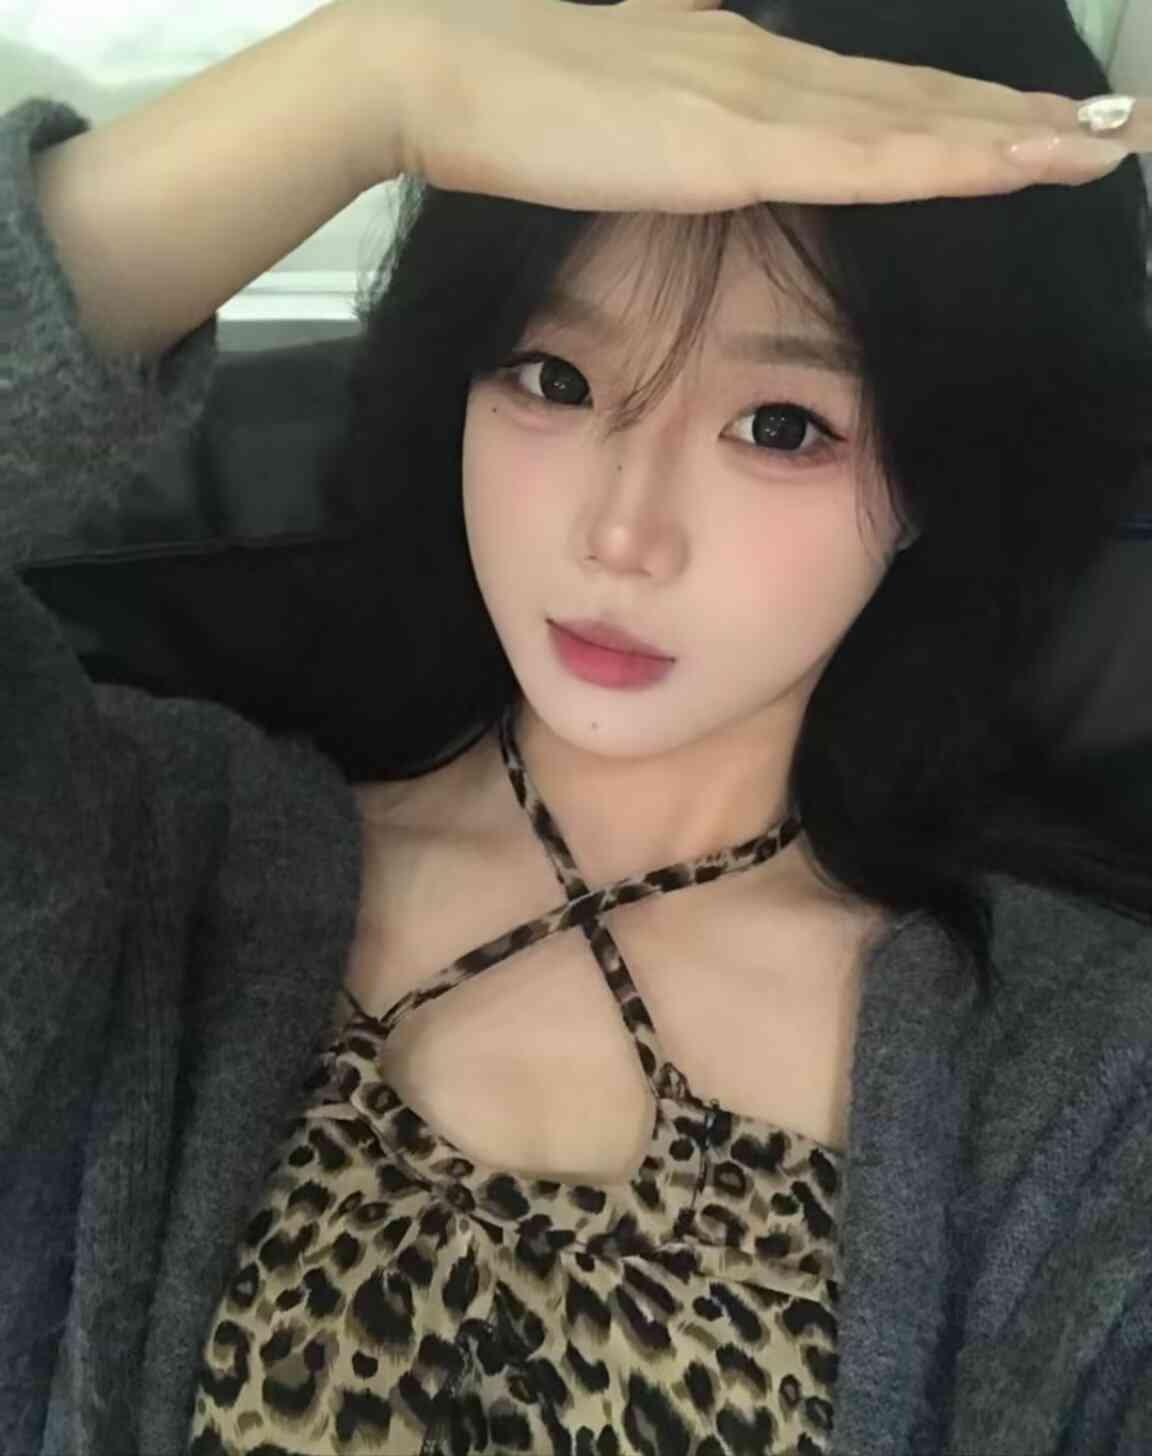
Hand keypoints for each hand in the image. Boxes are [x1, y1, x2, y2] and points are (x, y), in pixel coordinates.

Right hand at [349, 0, 1142, 208]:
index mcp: (742, 68)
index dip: (960, 111)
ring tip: (1096, 147)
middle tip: (1111, 131)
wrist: (440, 72)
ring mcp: (756, 105)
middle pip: (919, 99)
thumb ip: (679, 126)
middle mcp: (769, 73)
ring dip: (1010, 137)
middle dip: (1018, 119)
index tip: (1030, 126)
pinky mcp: (732, 147)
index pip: (878, 95)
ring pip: (912, 122)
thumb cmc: (510, 96)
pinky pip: (862, 158)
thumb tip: (705, 145)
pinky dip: (943, 159)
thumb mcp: (620, 110)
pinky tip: (1008, 165)